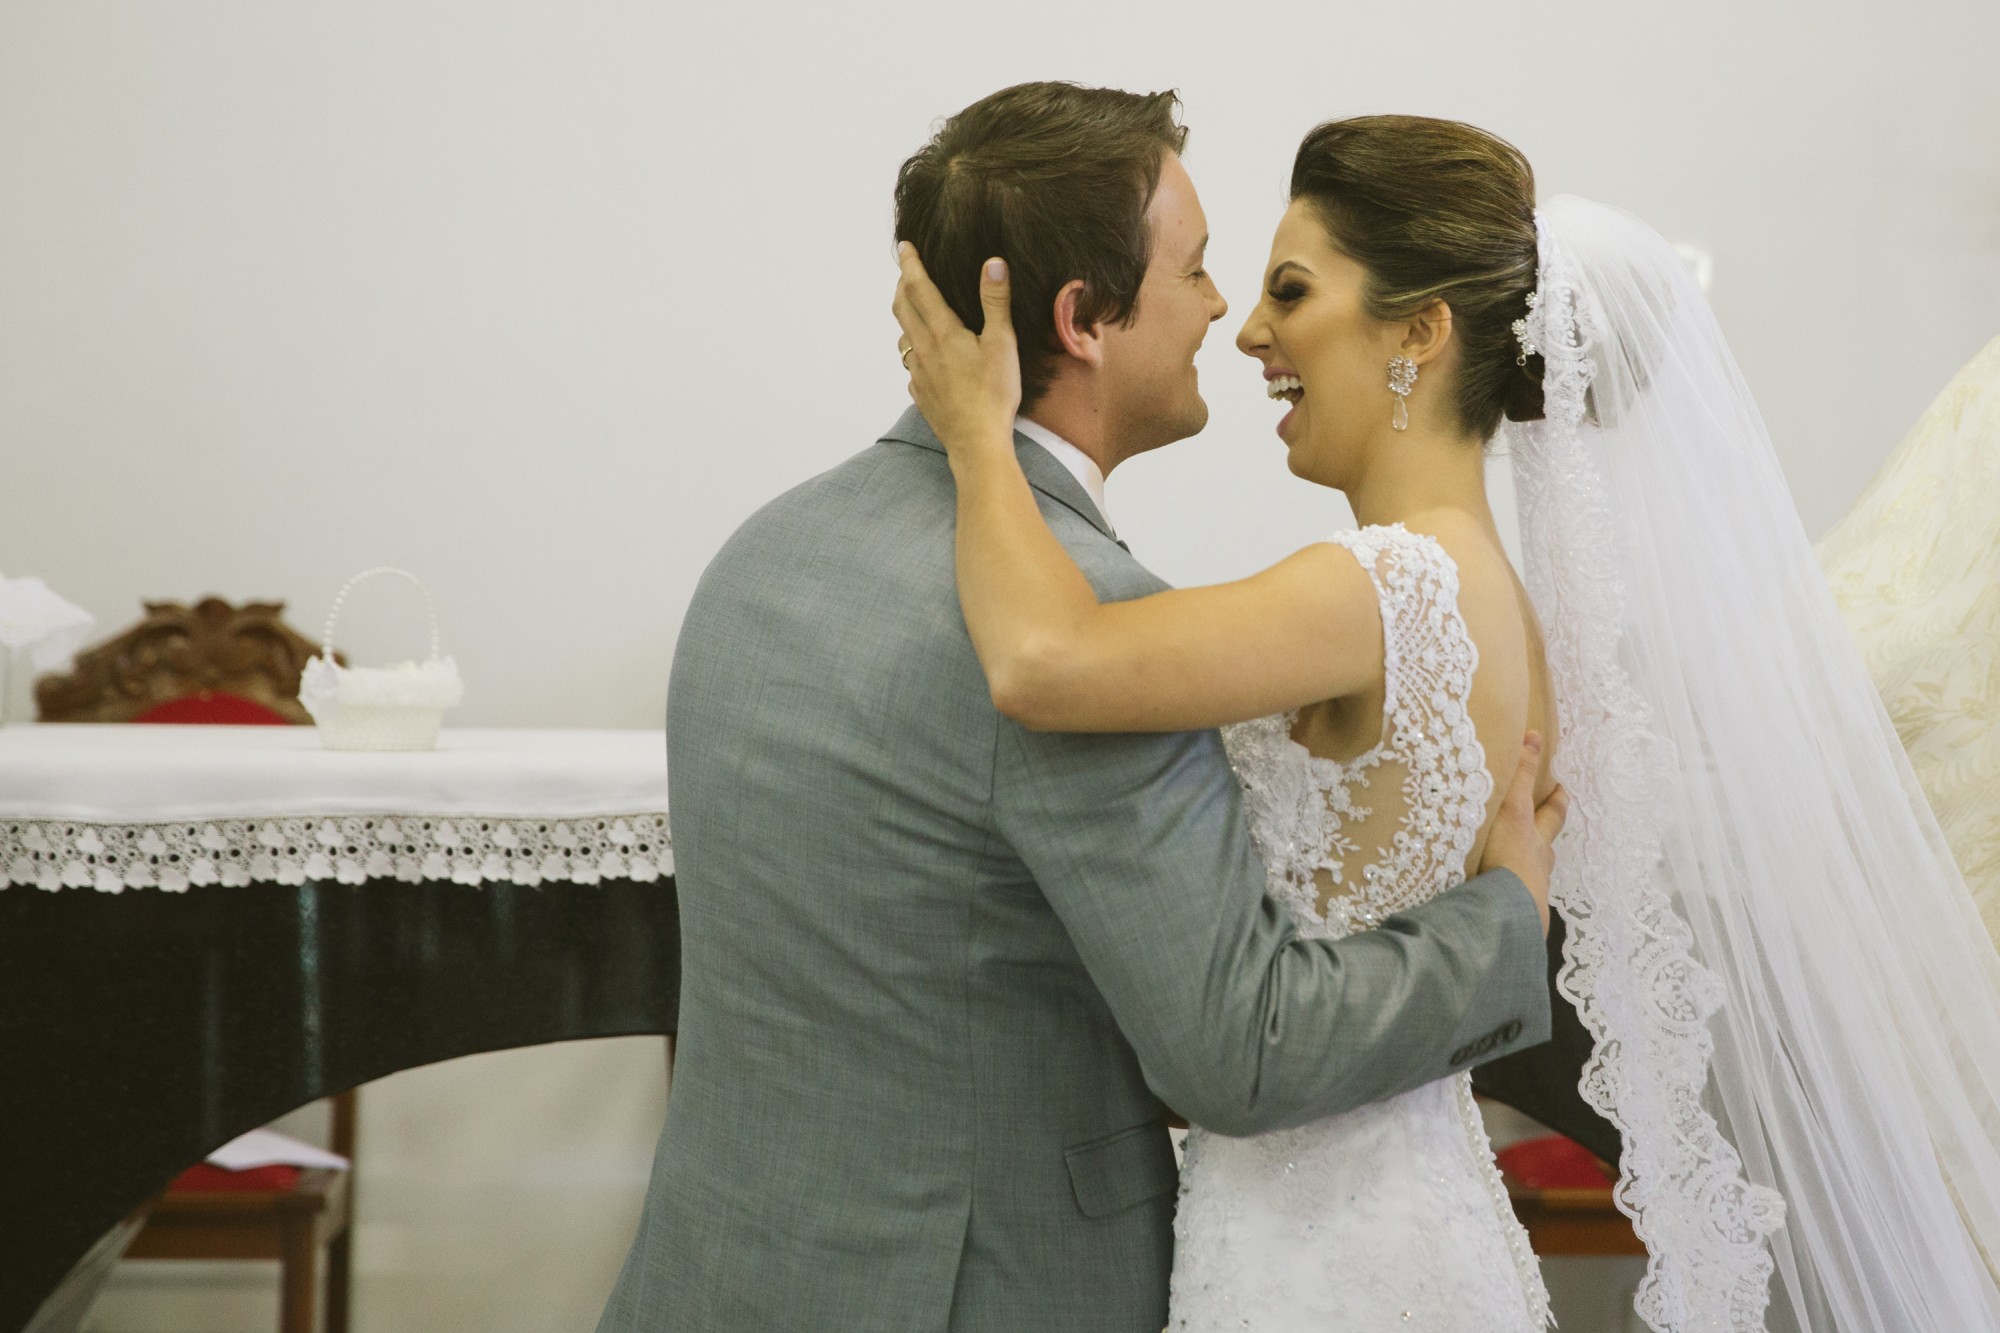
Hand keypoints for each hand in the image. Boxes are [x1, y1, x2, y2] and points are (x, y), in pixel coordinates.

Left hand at [893, 244, 1021, 456]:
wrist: (976, 442)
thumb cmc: (993, 393)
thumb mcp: (1002, 343)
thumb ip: (996, 301)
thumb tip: (993, 263)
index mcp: (942, 332)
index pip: (920, 289)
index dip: (911, 265)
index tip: (905, 247)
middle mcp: (923, 349)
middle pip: (903, 309)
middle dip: (903, 286)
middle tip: (906, 273)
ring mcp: (918, 373)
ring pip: (904, 337)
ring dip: (906, 318)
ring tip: (913, 310)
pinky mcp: (921, 394)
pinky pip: (911, 366)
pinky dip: (914, 351)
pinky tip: (924, 356)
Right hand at [1477, 733, 1566, 935]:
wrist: (1506, 911)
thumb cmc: (1509, 856)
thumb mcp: (1512, 809)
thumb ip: (1521, 775)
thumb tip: (1535, 735)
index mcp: (1536, 836)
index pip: (1551, 812)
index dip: (1556, 799)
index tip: (1561, 787)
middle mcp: (1538, 862)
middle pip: (1547, 842)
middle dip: (1547, 830)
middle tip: (1547, 819)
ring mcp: (1529, 889)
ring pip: (1533, 870)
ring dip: (1528, 862)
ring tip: (1516, 859)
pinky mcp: (1515, 910)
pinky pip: (1514, 894)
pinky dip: (1509, 889)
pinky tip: (1498, 891)